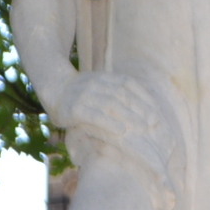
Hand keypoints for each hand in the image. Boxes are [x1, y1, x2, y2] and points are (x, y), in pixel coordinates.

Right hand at [60, 71, 179, 172]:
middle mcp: (95, 83)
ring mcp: (83, 95)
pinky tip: (121, 132)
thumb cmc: (82, 94)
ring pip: (110, 104)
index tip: (157, 111)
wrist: (53, 89)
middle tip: (153, 123)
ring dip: (128, 116)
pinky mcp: (73, 109)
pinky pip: (93, 116)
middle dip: (140, 108)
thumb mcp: (100, 86)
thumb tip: (145, 108)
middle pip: (122, 95)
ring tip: (142, 128)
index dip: (144, 97)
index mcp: (104, 77)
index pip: (128, 84)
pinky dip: (109, 123)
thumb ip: (117, 92)